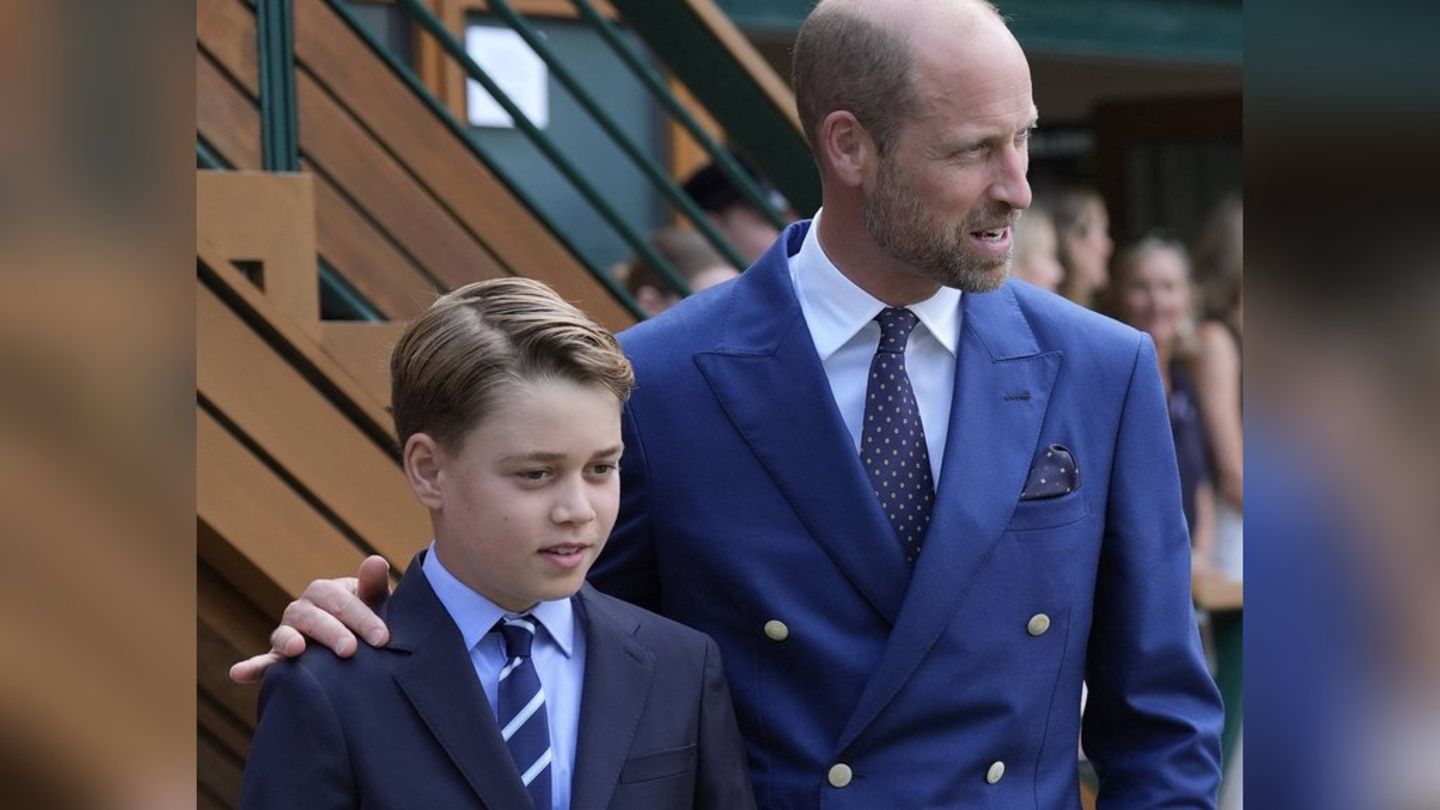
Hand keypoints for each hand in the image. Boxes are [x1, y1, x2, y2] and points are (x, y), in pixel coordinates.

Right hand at [228, 555, 393, 683]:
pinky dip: (251, 667)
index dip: (361, 618)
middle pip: (312, 617)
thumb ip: (373, 586)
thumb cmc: (369, 620)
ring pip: (285, 635)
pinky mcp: (280, 660)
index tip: (382, 638)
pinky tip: (238, 673)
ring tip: (295, 649)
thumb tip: (375, 561)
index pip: (339, 600)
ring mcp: (288, 634)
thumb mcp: (375, 603)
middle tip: (350, 650)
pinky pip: (264, 663)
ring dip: (288, 641)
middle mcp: (302, 610)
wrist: (362, 645)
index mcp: (325, 593)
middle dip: (332, 632)